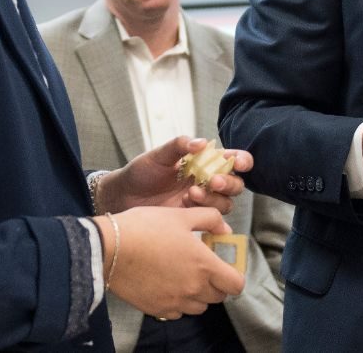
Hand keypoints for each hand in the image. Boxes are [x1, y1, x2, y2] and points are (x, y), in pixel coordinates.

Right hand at [94, 206, 243, 319]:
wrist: (109, 248)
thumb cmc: (146, 228)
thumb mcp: (181, 215)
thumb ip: (210, 220)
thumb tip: (225, 230)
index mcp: (204, 265)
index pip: (235, 284)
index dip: (235, 275)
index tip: (226, 265)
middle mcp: (193, 288)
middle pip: (219, 297)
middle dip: (217, 283)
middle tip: (204, 266)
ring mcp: (175, 302)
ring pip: (199, 306)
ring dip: (198, 294)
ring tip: (185, 275)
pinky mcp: (157, 310)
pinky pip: (177, 312)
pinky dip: (178, 302)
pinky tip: (168, 284)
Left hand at [98, 137, 252, 214]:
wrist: (122, 197)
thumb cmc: (141, 172)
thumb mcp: (159, 155)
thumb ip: (179, 146)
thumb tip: (202, 142)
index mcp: (204, 163)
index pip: (231, 159)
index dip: (240, 160)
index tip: (236, 162)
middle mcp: (207, 182)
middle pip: (235, 185)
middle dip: (229, 183)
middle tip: (213, 181)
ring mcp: (201, 202)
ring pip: (225, 204)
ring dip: (213, 199)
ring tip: (189, 194)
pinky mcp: (193, 220)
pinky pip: (211, 221)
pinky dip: (207, 217)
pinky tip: (190, 210)